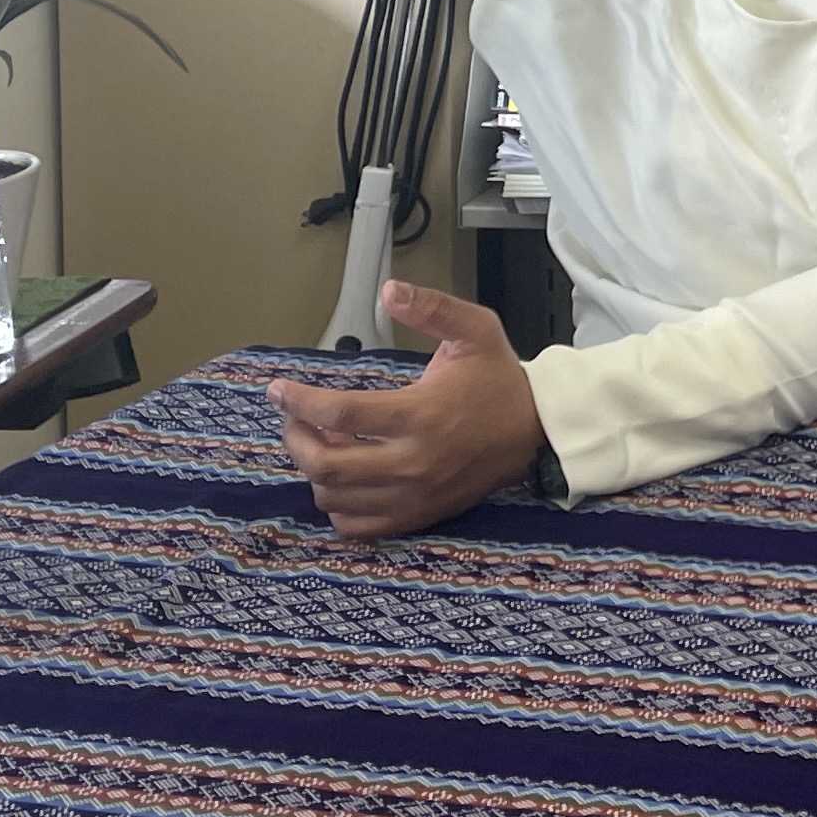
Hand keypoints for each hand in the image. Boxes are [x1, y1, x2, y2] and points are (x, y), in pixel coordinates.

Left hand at [262, 282, 542, 540]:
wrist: (538, 431)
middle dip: (296, 439)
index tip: (278, 390)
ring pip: (335, 497)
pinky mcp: (418, 514)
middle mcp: (412, 461)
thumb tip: (387, 290)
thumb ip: (432, 308)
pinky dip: (337, 505)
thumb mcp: (475, 329)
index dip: (299, 401)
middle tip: (294, 419)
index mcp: (420, 414)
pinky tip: (342, 480)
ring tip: (320, 443)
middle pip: (326, 465)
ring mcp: (414, 494)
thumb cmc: (499, 378)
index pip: (339, 414)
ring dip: (315, 471)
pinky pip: (358, 525)